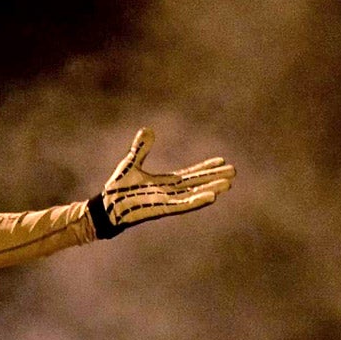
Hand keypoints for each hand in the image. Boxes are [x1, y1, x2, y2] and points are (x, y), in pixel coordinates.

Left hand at [92, 129, 233, 236]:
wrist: (107, 206)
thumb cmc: (118, 188)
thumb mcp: (131, 163)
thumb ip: (141, 149)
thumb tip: (148, 130)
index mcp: (165, 182)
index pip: (190, 174)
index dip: (205, 168)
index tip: (221, 161)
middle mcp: (169, 192)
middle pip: (197, 183)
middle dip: (215, 178)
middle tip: (234, 172)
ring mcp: (167, 201)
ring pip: (194, 194)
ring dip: (211, 189)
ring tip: (228, 184)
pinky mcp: (162, 209)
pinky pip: (183, 205)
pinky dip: (197, 201)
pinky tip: (212, 197)